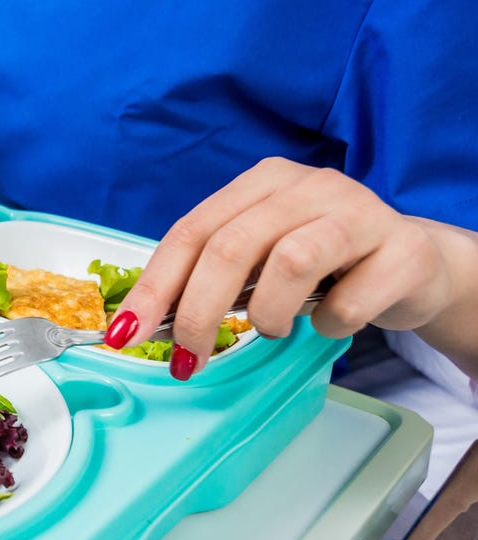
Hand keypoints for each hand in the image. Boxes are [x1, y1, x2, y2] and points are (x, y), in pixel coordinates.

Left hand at [103, 157, 477, 380]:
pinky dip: (330, 324)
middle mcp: (308, 186)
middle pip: (231, 247)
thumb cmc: (324, 265)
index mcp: (262, 183)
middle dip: (198, 313)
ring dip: (270, 315)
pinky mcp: (403, 250)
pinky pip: (348, 301)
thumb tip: (147, 323)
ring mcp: (360, 212)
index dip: (153, 287)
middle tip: (190, 357)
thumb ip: (212, 276)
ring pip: (291, 263)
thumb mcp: (262, 260)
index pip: (190, 232)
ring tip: (275, 327)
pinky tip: (333, 319)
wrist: (414, 263)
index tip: (125, 334)